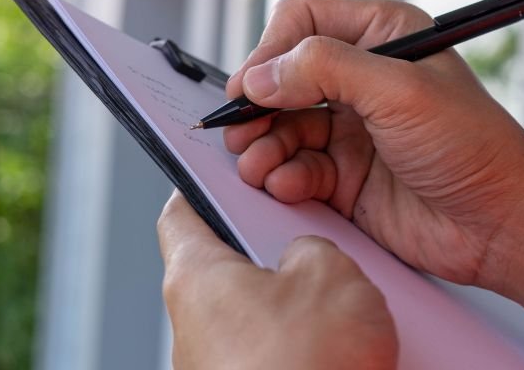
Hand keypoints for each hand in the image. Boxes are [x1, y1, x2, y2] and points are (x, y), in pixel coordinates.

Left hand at [158, 190, 396, 369]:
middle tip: (312, 242)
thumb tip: (306, 259)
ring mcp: (214, 368)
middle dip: (273, 253)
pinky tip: (342, 348)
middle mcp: (192, 326)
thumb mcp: (329, 272)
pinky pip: (273, 354)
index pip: (180, 213)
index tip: (222, 174)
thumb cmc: (306, 365)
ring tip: (342, 304)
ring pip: (256, 315)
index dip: (203, 186)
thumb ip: (312, 247)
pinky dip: (303, 346)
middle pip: (227, 267)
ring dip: (296, 306)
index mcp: (196, 277)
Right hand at [223, 0, 523, 321]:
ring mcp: (352, 128)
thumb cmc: (472, 145)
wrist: (503, 224)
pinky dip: (282, 176)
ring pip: (281, 125)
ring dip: (262, 145)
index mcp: (383, 35)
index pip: (303, 22)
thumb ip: (326, 70)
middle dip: (257, 104)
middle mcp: (363, 77)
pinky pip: (295, 168)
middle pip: (282, 76)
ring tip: (259, 164)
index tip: (251, 87)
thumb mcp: (400, 92)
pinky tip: (287, 186)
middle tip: (239, 130)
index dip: (270, 51)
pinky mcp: (346, 176)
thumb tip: (260, 75)